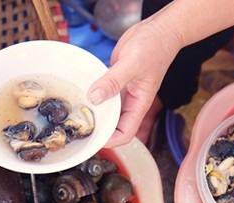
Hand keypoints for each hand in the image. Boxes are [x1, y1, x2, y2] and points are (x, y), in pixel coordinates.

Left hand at [88, 20, 181, 147]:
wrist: (159, 30)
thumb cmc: (155, 47)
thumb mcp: (132, 64)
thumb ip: (113, 82)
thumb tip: (95, 98)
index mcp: (139, 104)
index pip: (125, 133)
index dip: (110, 141)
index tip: (93, 140)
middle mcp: (131, 101)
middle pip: (113, 124)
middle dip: (98, 128)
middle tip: (76, 128)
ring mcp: (123, 91)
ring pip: (106, 108)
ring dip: (94, 111)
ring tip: (75, 114)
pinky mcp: (115, 80)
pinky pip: (102, 92)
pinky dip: (93, 94)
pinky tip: (81, 93)